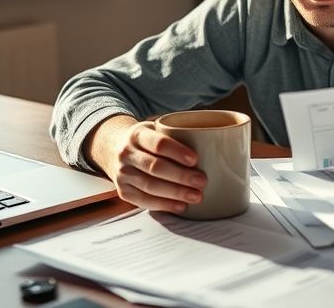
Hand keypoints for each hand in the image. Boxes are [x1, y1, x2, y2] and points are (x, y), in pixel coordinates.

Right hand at [86, 115, 205, 212]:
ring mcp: (122, 174)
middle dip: (181, 176)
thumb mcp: (157, 128)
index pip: (158, 143)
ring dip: (176, 193)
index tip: (196, 159)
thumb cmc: (147, 140)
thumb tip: (218, 142)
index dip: (177, 151)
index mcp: (137, 134)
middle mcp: (126, 154)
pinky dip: (164, 205)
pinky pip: (144, 201)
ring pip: (150, 186)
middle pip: (155, 167)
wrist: (115, 149)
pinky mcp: (124, 191)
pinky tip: (181, 206)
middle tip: (202, 181)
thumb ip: (178, 133)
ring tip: (197, 196)